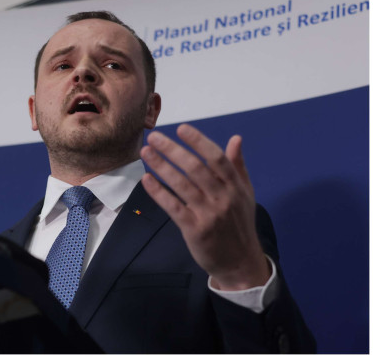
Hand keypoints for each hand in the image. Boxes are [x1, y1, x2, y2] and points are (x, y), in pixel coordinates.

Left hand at [140, 124, 269, 289]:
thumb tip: (236, 139)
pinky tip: (146, 179)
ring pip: (182, 185)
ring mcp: (208, 214)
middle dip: (173, 150)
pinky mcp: (194, 229)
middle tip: (154, 137)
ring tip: (146, 152)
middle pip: (195, 168)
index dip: (198, 142)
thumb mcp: (245, 194)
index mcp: (235, 186)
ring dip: (162, 166)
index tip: (181, 128)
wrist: (240, 262)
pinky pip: (173, 207)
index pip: (216, 158)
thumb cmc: (239, 224)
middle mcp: (223, 198)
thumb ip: (237, 166)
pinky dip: (159, 192)